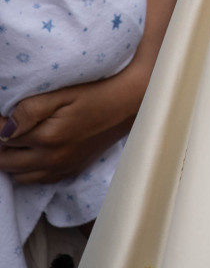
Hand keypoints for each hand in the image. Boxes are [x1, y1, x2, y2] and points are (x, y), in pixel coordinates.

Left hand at [0, 57, 146, 184]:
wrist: (132, 102)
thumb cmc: (99, 92)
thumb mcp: (64, 94)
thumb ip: (30, 110)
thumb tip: (4, 127)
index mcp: (48, 138)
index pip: (2, 139)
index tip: (3, 115)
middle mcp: (52, 159)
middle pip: (5, 161)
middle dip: (0, 145)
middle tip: (7, 127)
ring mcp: (62, 168)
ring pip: (18, 175)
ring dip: (11, 159)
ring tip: (17, 140)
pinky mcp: (71, 170)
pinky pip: (37, 180)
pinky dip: (27, 170)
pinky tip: (33, 153)